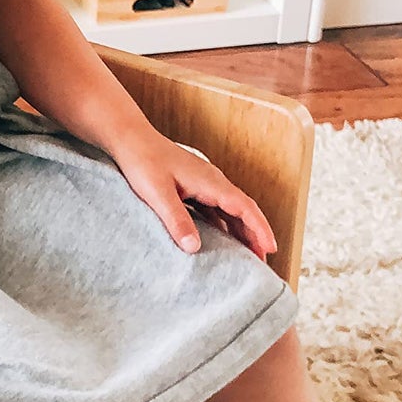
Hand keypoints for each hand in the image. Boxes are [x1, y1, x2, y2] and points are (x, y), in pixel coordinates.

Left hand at [112, 129, 276, 260]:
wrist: (131, 139)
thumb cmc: (143, 162)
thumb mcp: (158, 194)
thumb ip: (177, 220)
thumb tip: (194, 248)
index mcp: (210, 182)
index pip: (244, 207)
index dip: (259, 228)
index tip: (270, 248)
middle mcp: (213, 182)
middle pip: (243, 210)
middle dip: (256, 234)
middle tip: (263, 261)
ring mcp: (204, 183)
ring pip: (230, 210)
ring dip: (241, 230)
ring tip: (248, 255)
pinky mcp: (193, 187)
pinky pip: (216, 209)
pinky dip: (224, 225)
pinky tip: (222, 240)